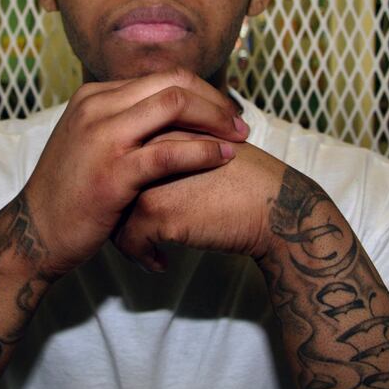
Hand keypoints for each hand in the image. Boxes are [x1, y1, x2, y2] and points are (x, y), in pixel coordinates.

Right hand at [21, 69, 249, 277]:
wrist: (36, 232)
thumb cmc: (70, 190)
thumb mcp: (88, 140)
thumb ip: (120, 120)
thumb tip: (163, 111)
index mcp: (93, 96)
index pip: (160, 77)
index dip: (199, 91)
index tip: (222, 111)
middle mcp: (97, 106)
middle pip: (172, 83)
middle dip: (213, 100)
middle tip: (238, 123)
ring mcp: (102, 136)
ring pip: (174, 105)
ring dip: (215, 119)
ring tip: (239, 138)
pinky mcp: (113, 171)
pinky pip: (169, 152)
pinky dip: (203, 151)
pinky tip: (223, 158)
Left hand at [112, 139, 285, 270]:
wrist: (276, 205)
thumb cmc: (246, 179)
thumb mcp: (205, 147)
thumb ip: (172, 148)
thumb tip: (139, 167)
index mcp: (160, 126)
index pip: (121, 155)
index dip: (123, 183)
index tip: (130, 203)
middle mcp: (147, 146)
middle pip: (112, 182)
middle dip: (116, 210)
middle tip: (128, 228)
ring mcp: (149, 177)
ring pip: (114, 214)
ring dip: (125, 237)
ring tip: (144, 247)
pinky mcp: (157, 209)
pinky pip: (129, 240)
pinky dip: (141, 256)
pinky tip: (159, 262)